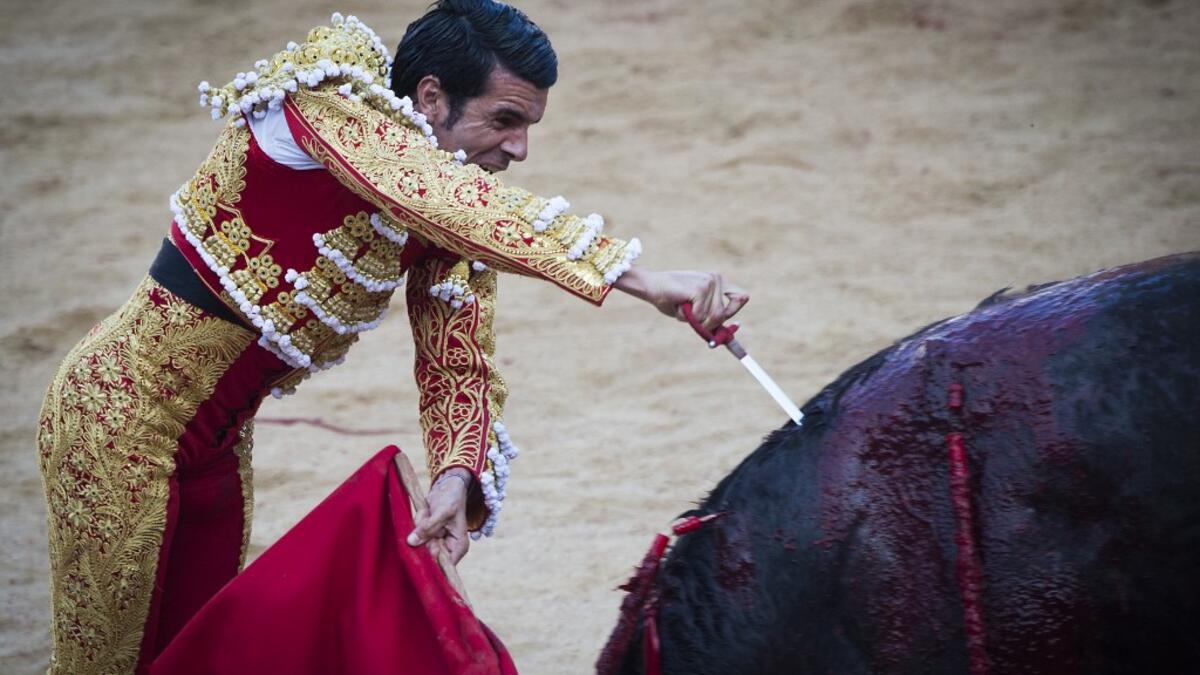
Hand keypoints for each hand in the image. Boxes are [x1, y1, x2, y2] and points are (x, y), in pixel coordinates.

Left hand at [406, 467, 471, 564]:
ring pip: (419, 542)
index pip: (444, 565)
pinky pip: (416, 533)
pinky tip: (426, 512)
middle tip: (429, 518)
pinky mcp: (427, 534)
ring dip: (420, 525)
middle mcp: (447, 547)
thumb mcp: (442, 512)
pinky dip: (418, 521)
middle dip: (424, 536)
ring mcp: (436, 541)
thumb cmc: (452, 498)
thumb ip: (428, 528)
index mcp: (458, 546)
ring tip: (429, 512)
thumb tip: (411, 542)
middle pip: (428, 555)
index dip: (432, 559)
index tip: (426, 544)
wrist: (447, 486)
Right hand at [614, 267, 749, 330]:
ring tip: (682, 307)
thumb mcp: (695, 310)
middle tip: (690, 315)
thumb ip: (710, 317)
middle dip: (707, 323)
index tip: (729, 324)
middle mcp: (717, 279)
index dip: (734, 312)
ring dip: (695, 320)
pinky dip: (687, 316)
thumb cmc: (671, 299)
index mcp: (718, 281)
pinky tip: (679, 304)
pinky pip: (700, 315)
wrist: (651, 285)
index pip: (741, 297)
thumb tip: (724, 336)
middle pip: (723, 315)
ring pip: (713, 317)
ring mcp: (710, 282)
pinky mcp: (701, 288)